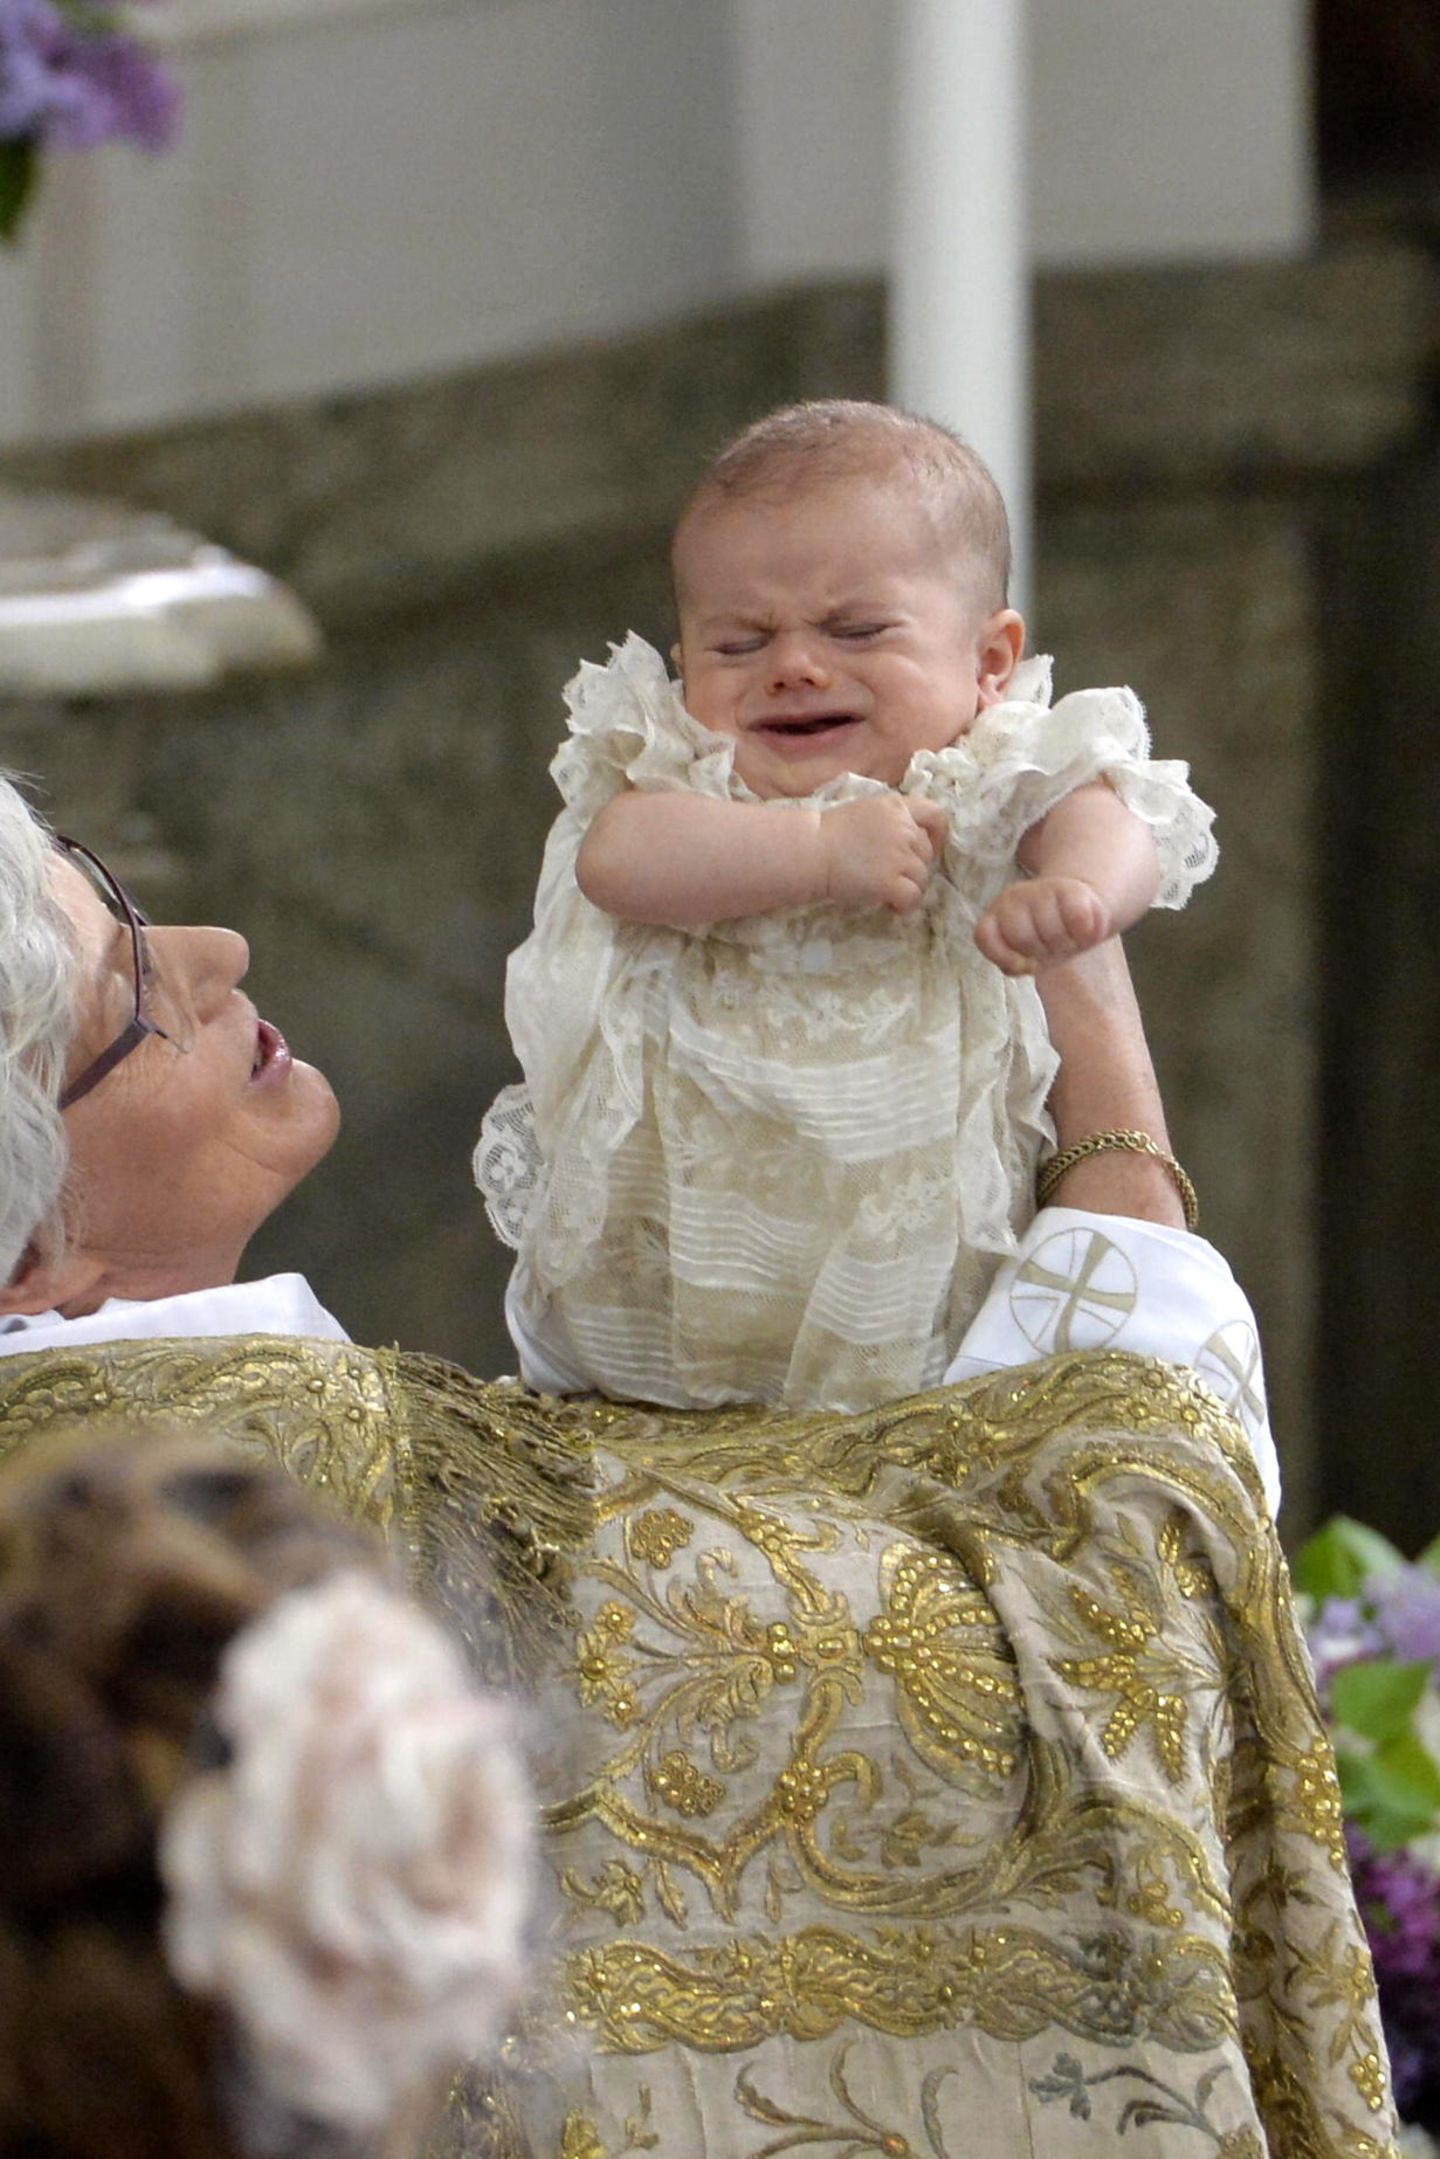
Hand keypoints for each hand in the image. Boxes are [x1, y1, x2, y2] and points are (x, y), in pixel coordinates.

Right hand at [818, 796, 948, 913]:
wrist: (810, 851)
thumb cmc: (829, 834)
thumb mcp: (866, 812)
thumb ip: (890, 822)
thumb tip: (907, 842)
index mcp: (896, 808)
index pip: (935, 815)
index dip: (939, 834)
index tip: (930, 847)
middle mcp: (903, 829)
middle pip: (927, 854)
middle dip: (913, 868)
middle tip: (892, 877)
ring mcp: (899, 855)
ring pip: (922, 878)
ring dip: (908, 888)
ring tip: (886, 893)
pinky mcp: (890, 881)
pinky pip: (913, 898)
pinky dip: (905, 906)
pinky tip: (890, 906)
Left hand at [975, 874, 1112, 973]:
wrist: (1083, 910)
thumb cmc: (1048, 940)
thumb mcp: (1025, 957)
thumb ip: (1014, 965)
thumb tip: (1027, 965)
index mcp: (996, 916)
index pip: (985, 936)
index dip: (1004, 957)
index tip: (1027, 966)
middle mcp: (1013, 898)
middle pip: (1022, 938)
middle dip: (1041, 952)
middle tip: (1054, 948)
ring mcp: (1041, 890)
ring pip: (1051, 932)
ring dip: (1066, 944)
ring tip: (1070, 938)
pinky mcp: (1071, 889)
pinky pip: (1078, 920)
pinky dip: (1085, 934)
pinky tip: (1085, 931)